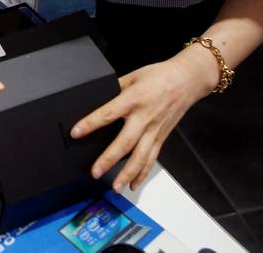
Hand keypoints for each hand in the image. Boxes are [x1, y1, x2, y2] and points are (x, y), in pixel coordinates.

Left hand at [70, 52, 214, 190]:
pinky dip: (143, 174)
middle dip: (109, 159)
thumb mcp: (133, 76)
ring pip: (140, 157)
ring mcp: (154, 130)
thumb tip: (97, 98)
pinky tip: (133, 184)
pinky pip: (152, 158)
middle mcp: (144, 117)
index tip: (76, 132)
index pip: (108, 114)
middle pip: (125, 142)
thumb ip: (115, 89)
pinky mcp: (161, 137)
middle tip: (95, 172)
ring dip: (127, 174)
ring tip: (116, 187)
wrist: (187, 80)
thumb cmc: (159, 76)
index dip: (91, 124)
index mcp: (133, 99)